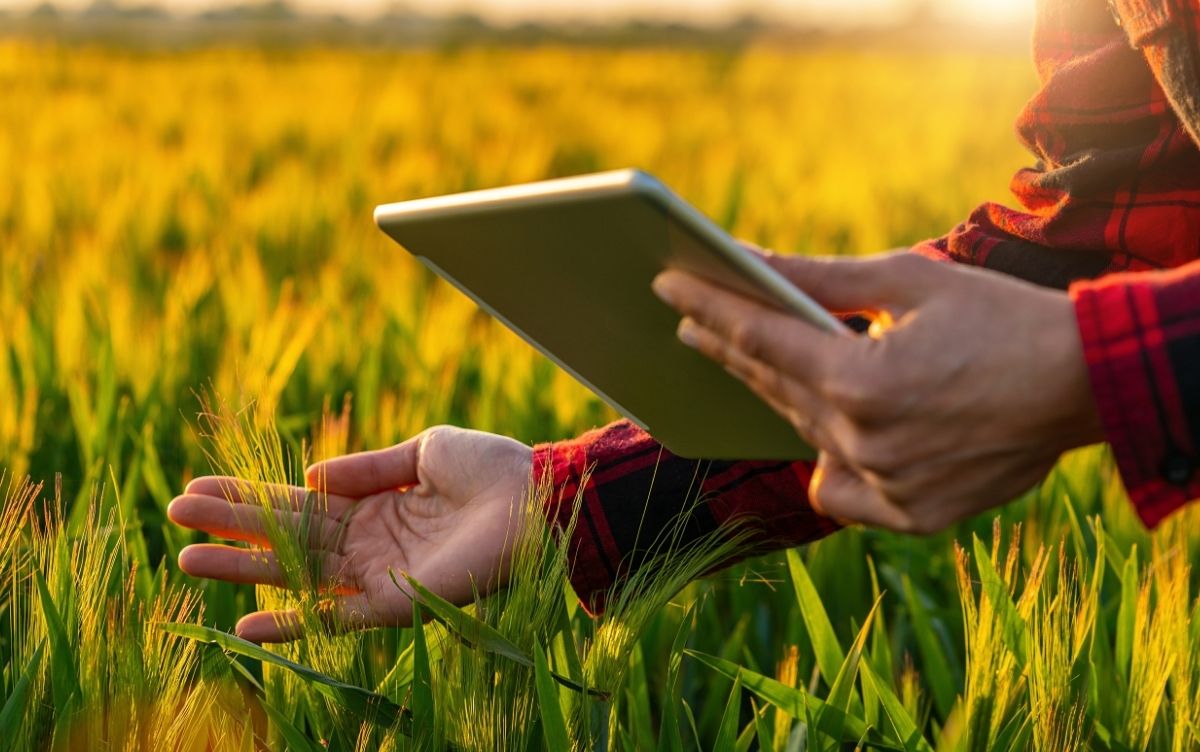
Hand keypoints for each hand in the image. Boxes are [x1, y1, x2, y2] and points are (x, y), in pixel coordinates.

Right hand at [169, 426, 532, 641]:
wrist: (538, 497)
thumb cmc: (491, 469)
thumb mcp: (423, 450)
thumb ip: (366, 467)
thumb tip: (309, 477)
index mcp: (373, 505)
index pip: (297, 502)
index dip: (249, 495)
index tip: (198, 485)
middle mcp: (369, 543)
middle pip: (285, 536)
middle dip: (230, 526)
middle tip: (173, 516)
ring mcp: (378, 575)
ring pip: (295, 573)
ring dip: (241, 569)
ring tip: (186, 559)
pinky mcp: (395, 603)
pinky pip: (334, 617)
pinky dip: (290, 623)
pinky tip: (243, 625)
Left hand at [652, 251, 1104, 533]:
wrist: (1088, 381)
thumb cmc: (1000, 317)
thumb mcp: (909, 280)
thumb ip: (820, 280)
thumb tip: (750, 260)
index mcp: (860, 380)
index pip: (759, 339)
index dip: (708, 308)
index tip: (667, 287)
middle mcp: (864, 442)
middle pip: (771, 387)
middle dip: (727, 348)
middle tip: (691, 321)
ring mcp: (887, 487)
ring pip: (804, 436)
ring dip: (775, 398)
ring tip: (746, 364)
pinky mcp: (913, 516)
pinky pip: (841, 492)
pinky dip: (831, 465)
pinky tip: (825, 439)